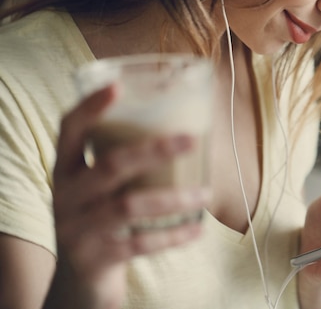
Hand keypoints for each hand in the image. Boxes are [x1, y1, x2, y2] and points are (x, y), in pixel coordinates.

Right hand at [47, 85, 208, 308]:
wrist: (80, 281)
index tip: (117, 86)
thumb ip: (125, 163)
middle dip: (154, 150)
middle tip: (192, 140)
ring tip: (206, 193)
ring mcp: (78, 228)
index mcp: (67, 169)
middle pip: (110, 166)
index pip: (69, 130)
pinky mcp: (95, 258)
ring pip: (130, 206)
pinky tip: (197, 229)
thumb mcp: (101, 190)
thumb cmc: (102, 218)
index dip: (91, 108)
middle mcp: (67, 195)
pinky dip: (173, 235)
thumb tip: (189, 129)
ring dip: (174, 198)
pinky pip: (141, 243)